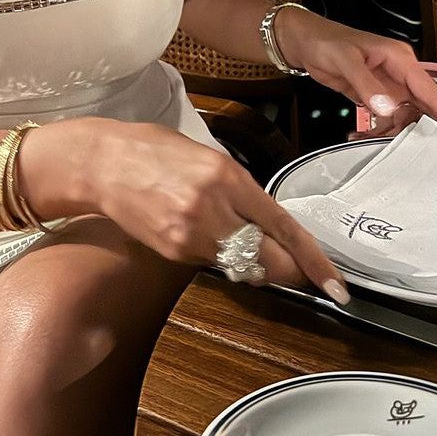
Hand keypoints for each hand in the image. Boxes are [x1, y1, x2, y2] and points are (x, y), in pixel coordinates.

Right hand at [77, 120, 347, 299]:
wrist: (100, 163)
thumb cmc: (153, 150)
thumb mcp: (207, 156)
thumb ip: (239, 189)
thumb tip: (267, 220)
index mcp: (227, 177)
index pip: (283, 227)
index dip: (313, 261)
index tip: (336, 286)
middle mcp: (212, 210)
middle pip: (266, 261)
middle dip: (288, 271)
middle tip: (302, 273)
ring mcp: (189, 235)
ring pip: (239, 265)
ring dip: (250, 260)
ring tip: (234, 234)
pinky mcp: (172, 251)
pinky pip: (210, 262)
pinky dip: (218, 254)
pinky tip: (203, 231)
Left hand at [275, 10, 436, 137]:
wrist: (305, 42)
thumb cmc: (326, 42)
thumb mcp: (345, 61)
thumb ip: (366, 84)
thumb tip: (388, 107)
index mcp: (400, 59)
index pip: (431, 90)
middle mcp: (399, 73)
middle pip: (423, 107)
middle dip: (425, 130)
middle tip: (426, 152)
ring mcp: (388, 85)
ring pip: (405, 117)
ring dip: (392, 133)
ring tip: (372, 141)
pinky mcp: (376, 95)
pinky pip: (387, 118)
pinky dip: (377, 130)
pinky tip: (360, 135)